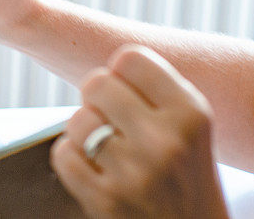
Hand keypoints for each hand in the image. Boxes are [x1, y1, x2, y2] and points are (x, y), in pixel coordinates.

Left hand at [50, 45, 228, 217]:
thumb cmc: (183, 169)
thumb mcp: (188, 122)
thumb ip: (152, 86)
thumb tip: (97, 53)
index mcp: (190, 114)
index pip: (129, 58)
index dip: (121, 73)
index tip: (128, 90)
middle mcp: (164, 141)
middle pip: (96, 82)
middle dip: (98, 98)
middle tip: (112, 117)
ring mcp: (134, 173)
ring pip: (77, 119)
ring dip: (84, 131)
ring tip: (107, 146)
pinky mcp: (105, 200)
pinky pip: (63, 154)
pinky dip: (72, 158)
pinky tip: (96, 168)